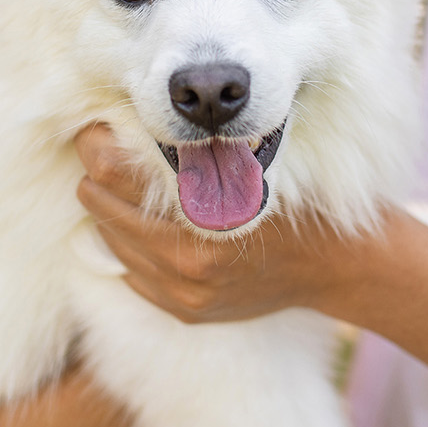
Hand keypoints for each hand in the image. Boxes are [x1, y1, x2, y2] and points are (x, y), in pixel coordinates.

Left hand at [73, 123, 378, 322]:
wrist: (333, 266)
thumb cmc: (295, 201)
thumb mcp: (252, 163)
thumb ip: (202, 150)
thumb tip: (144, 115)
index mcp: (199, 217)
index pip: (116, 172)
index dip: (97, 144)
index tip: (94, 125)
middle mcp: (185, 263)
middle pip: (103, 206)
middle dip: (95, 174)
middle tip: (97, 148)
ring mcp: (182, 293)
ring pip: (111, 241)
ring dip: (107, 210)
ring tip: (113, 182)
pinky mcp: (185, 310)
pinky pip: (131, 274)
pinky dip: (128, 245)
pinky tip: (139, 223)